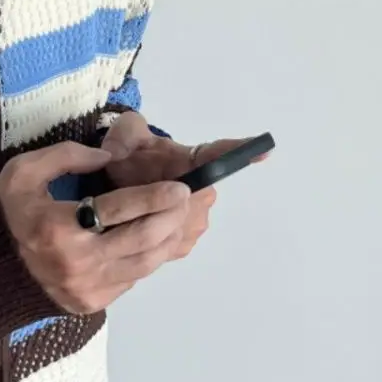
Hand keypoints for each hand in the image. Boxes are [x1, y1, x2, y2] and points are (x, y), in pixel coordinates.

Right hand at [0, 140, 193, 314]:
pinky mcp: (93, 303)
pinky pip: (132, 279)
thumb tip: (107, 157)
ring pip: (145, 264)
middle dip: (171, 217)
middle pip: (142, 239)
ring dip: (167, 240)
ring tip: (176, 218)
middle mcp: (78, 263)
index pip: (120, 210)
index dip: (155, 197)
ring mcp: (87, 288)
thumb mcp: (22, 174)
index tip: (180, 187)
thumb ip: (64, 156)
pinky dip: (147, 258)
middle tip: (186, 199)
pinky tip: (152, 240)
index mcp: (59, 228)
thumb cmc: (8, 217)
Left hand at [101, 113, 270, 260]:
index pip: (219, 155)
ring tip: (132, 211)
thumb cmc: (129, 158)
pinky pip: (168, 244)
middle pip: (186, 205)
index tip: (265, 149)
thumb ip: (121, 137)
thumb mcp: (121, 138)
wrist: (122, 186)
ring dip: (153, 222)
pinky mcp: (184, 244)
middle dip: (158, 205)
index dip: (241, 152)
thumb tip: (115, 153)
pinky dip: (151, 239)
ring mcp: (197, 220)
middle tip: (130, 197)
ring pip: (175, 227)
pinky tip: (138, 227)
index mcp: (192, 161)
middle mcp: (204, 192)